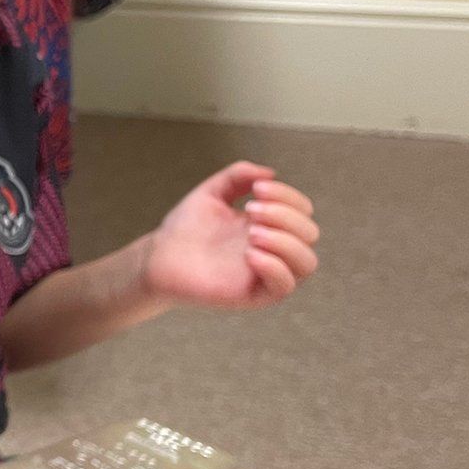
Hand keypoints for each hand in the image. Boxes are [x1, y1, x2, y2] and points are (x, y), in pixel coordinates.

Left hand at [140, 162, 318, 310]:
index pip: (303, 211)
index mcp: (269, 225)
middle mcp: (274, 249)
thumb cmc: (185, 228)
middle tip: (250, 210)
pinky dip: (274, 267)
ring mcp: (266, 273)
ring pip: (307, 263)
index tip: (257, 188)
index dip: (288, 196)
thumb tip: (270, 173)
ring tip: (252, 232)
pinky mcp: (254, 295)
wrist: (158, 257)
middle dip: (285, 216)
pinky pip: (284, 287)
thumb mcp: (213, 192)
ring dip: (286, 242)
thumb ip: (238, 175)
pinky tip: (250, 254)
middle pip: (310, 234)